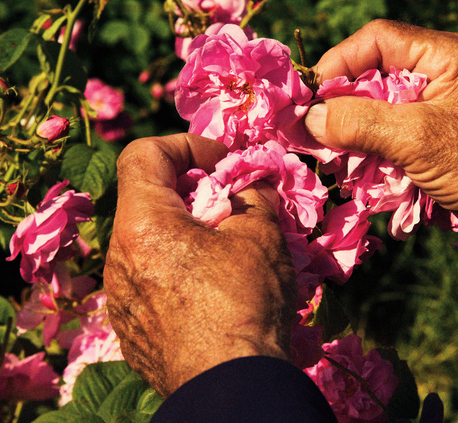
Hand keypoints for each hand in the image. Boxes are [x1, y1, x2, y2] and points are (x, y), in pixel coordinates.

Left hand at [103, 134, 296, 396]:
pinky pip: (152, 281)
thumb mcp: (262, 235)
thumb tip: (251, 186)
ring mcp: (122, 297)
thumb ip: (253, 196)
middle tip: (233, 207)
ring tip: (228, 251)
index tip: (223, 164)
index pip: (144, 155)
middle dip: (193, 193)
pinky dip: (180, 270)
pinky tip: (214, 290)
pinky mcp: (132, 328)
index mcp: (143, 225)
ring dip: (188, 233)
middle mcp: (119, 258)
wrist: (233, 386)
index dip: (187, 146)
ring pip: (151, 244)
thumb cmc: (246, 303)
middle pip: (148, 201)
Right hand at [305, 20, 457, 270]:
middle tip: (318, 132)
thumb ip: (359, 123)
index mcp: (450, 55)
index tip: (313, 98)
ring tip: (337, 156)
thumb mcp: (417, 139)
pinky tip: (365, 170)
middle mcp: (448, 73)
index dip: (340, 63)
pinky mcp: (446, 136)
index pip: (379, 40)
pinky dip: (379, 149)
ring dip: (359, 131)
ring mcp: (447, 106)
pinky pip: (401, 132)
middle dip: (346, 104)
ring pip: (386, 107)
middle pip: (379, 74)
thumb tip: (306, 118)